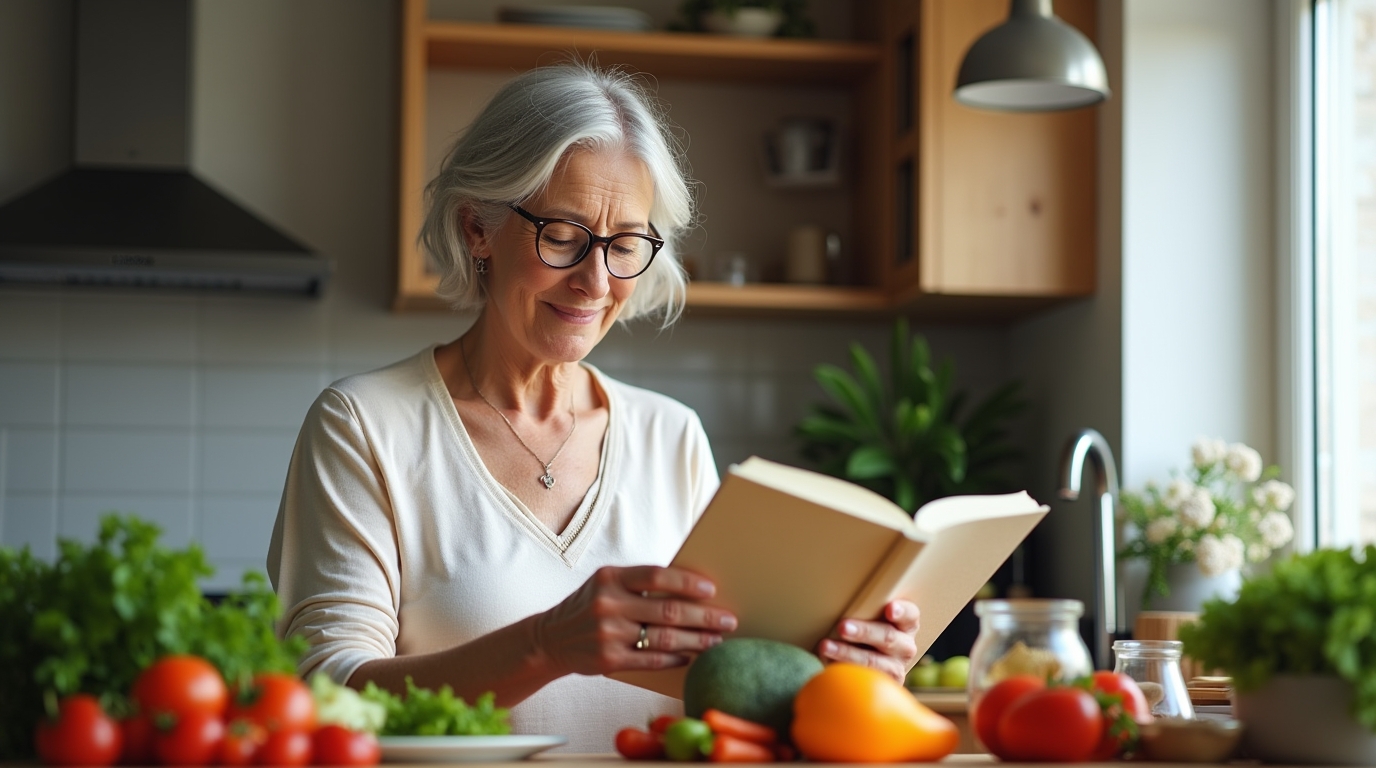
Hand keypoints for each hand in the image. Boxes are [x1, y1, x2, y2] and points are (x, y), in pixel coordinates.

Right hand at [532, 565, 737, 676]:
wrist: (550, 639)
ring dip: (696, 640)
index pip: (656, 576)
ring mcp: (608, 634)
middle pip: (667, 610)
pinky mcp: (608, 660)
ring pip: (663, 638)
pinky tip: (690, 657)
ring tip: (716, 640)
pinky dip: (674, 659)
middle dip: (703, 616)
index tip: (711, 590)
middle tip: (728, 620)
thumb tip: (691, 589)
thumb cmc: (589, 606)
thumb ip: (639, 584)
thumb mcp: (606, 584)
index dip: (686, 582)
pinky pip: (651, 660)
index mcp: (610, 578)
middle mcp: (608, 604)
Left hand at [817, 599, 919, 682]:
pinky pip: (862, 677)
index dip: (901, 611)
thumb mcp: (873, 620)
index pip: (910, 614)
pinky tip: (827, 662)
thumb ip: (866, 612)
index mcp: (906, 624)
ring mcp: (896, 667)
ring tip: (825, 646)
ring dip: (846, 653)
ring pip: (872, 660)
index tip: (889, 609)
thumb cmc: (868, 633)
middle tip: (842, 627)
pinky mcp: (882, 685)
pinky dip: (842, 668)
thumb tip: (835, 600)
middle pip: (887, 637)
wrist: (870, 666)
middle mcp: (905, 646)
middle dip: (863, 631)